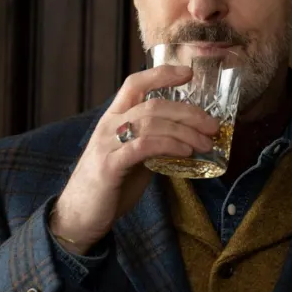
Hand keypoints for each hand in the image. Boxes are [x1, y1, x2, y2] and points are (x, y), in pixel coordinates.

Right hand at [50, 65, 219, 252]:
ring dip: (185, 132)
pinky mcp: (109, 165)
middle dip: (188, 112)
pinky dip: (169, 145)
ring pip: (151, 123)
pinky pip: (144, 146)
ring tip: (206, 143)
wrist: (78, 217)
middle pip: (153, 105)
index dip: (161, 74)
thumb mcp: (133, 159)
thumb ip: (151, 144)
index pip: (135, 84)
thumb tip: (184, 139)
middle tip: (212, 125)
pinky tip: (186, 152)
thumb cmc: (108, 187)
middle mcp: (108, 125)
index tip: (188, 73)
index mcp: (113, 118)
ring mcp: (107, 144)